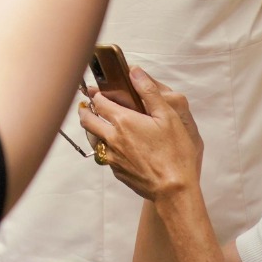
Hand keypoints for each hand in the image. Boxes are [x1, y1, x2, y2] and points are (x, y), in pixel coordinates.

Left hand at [77, 65, 203, 200]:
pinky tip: (117, 147)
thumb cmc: (175, 153)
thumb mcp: (168, 117)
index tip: (98, 91)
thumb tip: (134, 71)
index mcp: (123, 121)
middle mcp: (112, 138)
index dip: (97, 94)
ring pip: (93, 139)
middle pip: (87, 120)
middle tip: (88, 106)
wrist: (174, 190)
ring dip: (93, 130)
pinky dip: (105, 148)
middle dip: (85, 110)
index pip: (99, 102)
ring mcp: (112, 157)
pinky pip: (104, 156)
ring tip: (99, 125)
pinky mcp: (117, 172)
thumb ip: (149, 92)